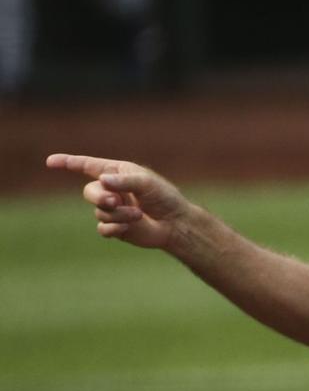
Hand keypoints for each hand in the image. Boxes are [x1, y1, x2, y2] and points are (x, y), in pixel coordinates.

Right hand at [46, 154, 191, 248]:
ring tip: (138, 214)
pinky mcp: (115, 227)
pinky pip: (103, 228)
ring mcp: (112, 209)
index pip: (87, 166)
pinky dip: (115, 227)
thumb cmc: (164, 197)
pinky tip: (131, 225)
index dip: (68, 163)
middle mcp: (111, 190)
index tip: (50, 162)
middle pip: (89, 192)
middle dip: (99, 197)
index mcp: (117, 173)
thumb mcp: (147, 183)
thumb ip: (124, 181)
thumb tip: (101, 180)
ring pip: (99, 212)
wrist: (175, 223)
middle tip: (115, 201)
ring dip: (118, 213)